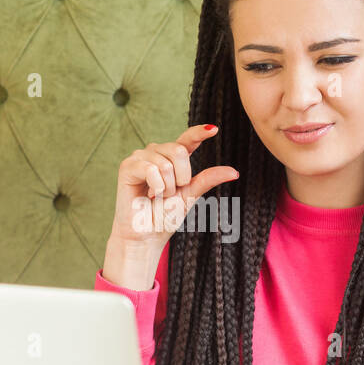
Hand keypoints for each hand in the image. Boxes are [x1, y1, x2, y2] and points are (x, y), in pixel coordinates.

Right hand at [103, 124, 238, 289]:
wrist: (147, 235)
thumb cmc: (165, 216)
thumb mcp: (191, 195)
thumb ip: (208, 179)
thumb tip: (235, 171)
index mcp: (172, 158)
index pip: (187, 139)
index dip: (199, 132)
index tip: (214, 129)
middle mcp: (156, 153)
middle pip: (179, 150)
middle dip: (181, 177)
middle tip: (169, 193)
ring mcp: (140, 157)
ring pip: (165, 163)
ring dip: (167, 187)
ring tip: (157, 196)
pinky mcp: (128, 166)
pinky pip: (150, 169)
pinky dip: (156, 186)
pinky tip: (149, 195)